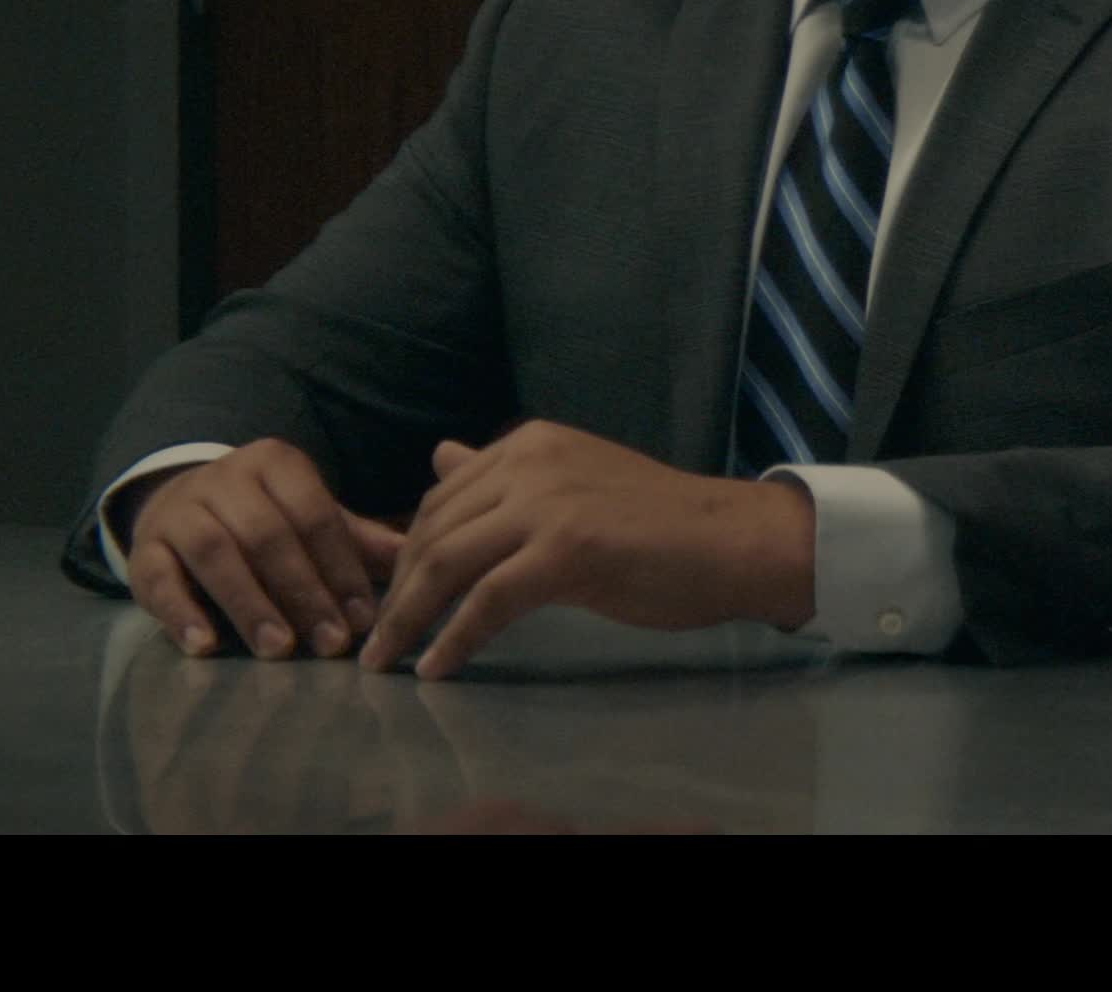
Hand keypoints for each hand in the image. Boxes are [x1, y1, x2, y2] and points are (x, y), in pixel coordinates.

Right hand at [122, 439, 404, 661]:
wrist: (179, 505)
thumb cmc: (264, 520)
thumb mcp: (310, 519)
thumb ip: (357, 540)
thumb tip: (417, 561)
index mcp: (275, 464)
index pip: (315, 515)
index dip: (342, 568)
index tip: (367, 618)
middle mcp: (224, 479)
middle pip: (267, 535)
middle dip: (304, 592)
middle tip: (332, 643)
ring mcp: (179, 511)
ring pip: (214, 552)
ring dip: (250, 604)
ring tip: (280, 649)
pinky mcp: (143, 548)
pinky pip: (157, 578)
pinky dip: (180, 612)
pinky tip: (205, 645)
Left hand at [359, 422, 815, 679]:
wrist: (736, 541)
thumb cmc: (664, 523)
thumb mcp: (574, 484)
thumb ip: (505, 476)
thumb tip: (438, 456)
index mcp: (531, 443)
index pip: (441, 498)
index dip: (403, 555)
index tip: (388, 600)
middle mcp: (531, 461)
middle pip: (432, 530)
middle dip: (394, 591)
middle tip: (376, 641)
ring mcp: (548, 504)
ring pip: (446, 564)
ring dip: (406, 619)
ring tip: (386, 661)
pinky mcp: (566, 551)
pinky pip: (485, 602)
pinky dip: (453, 639)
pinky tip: (437, 667)